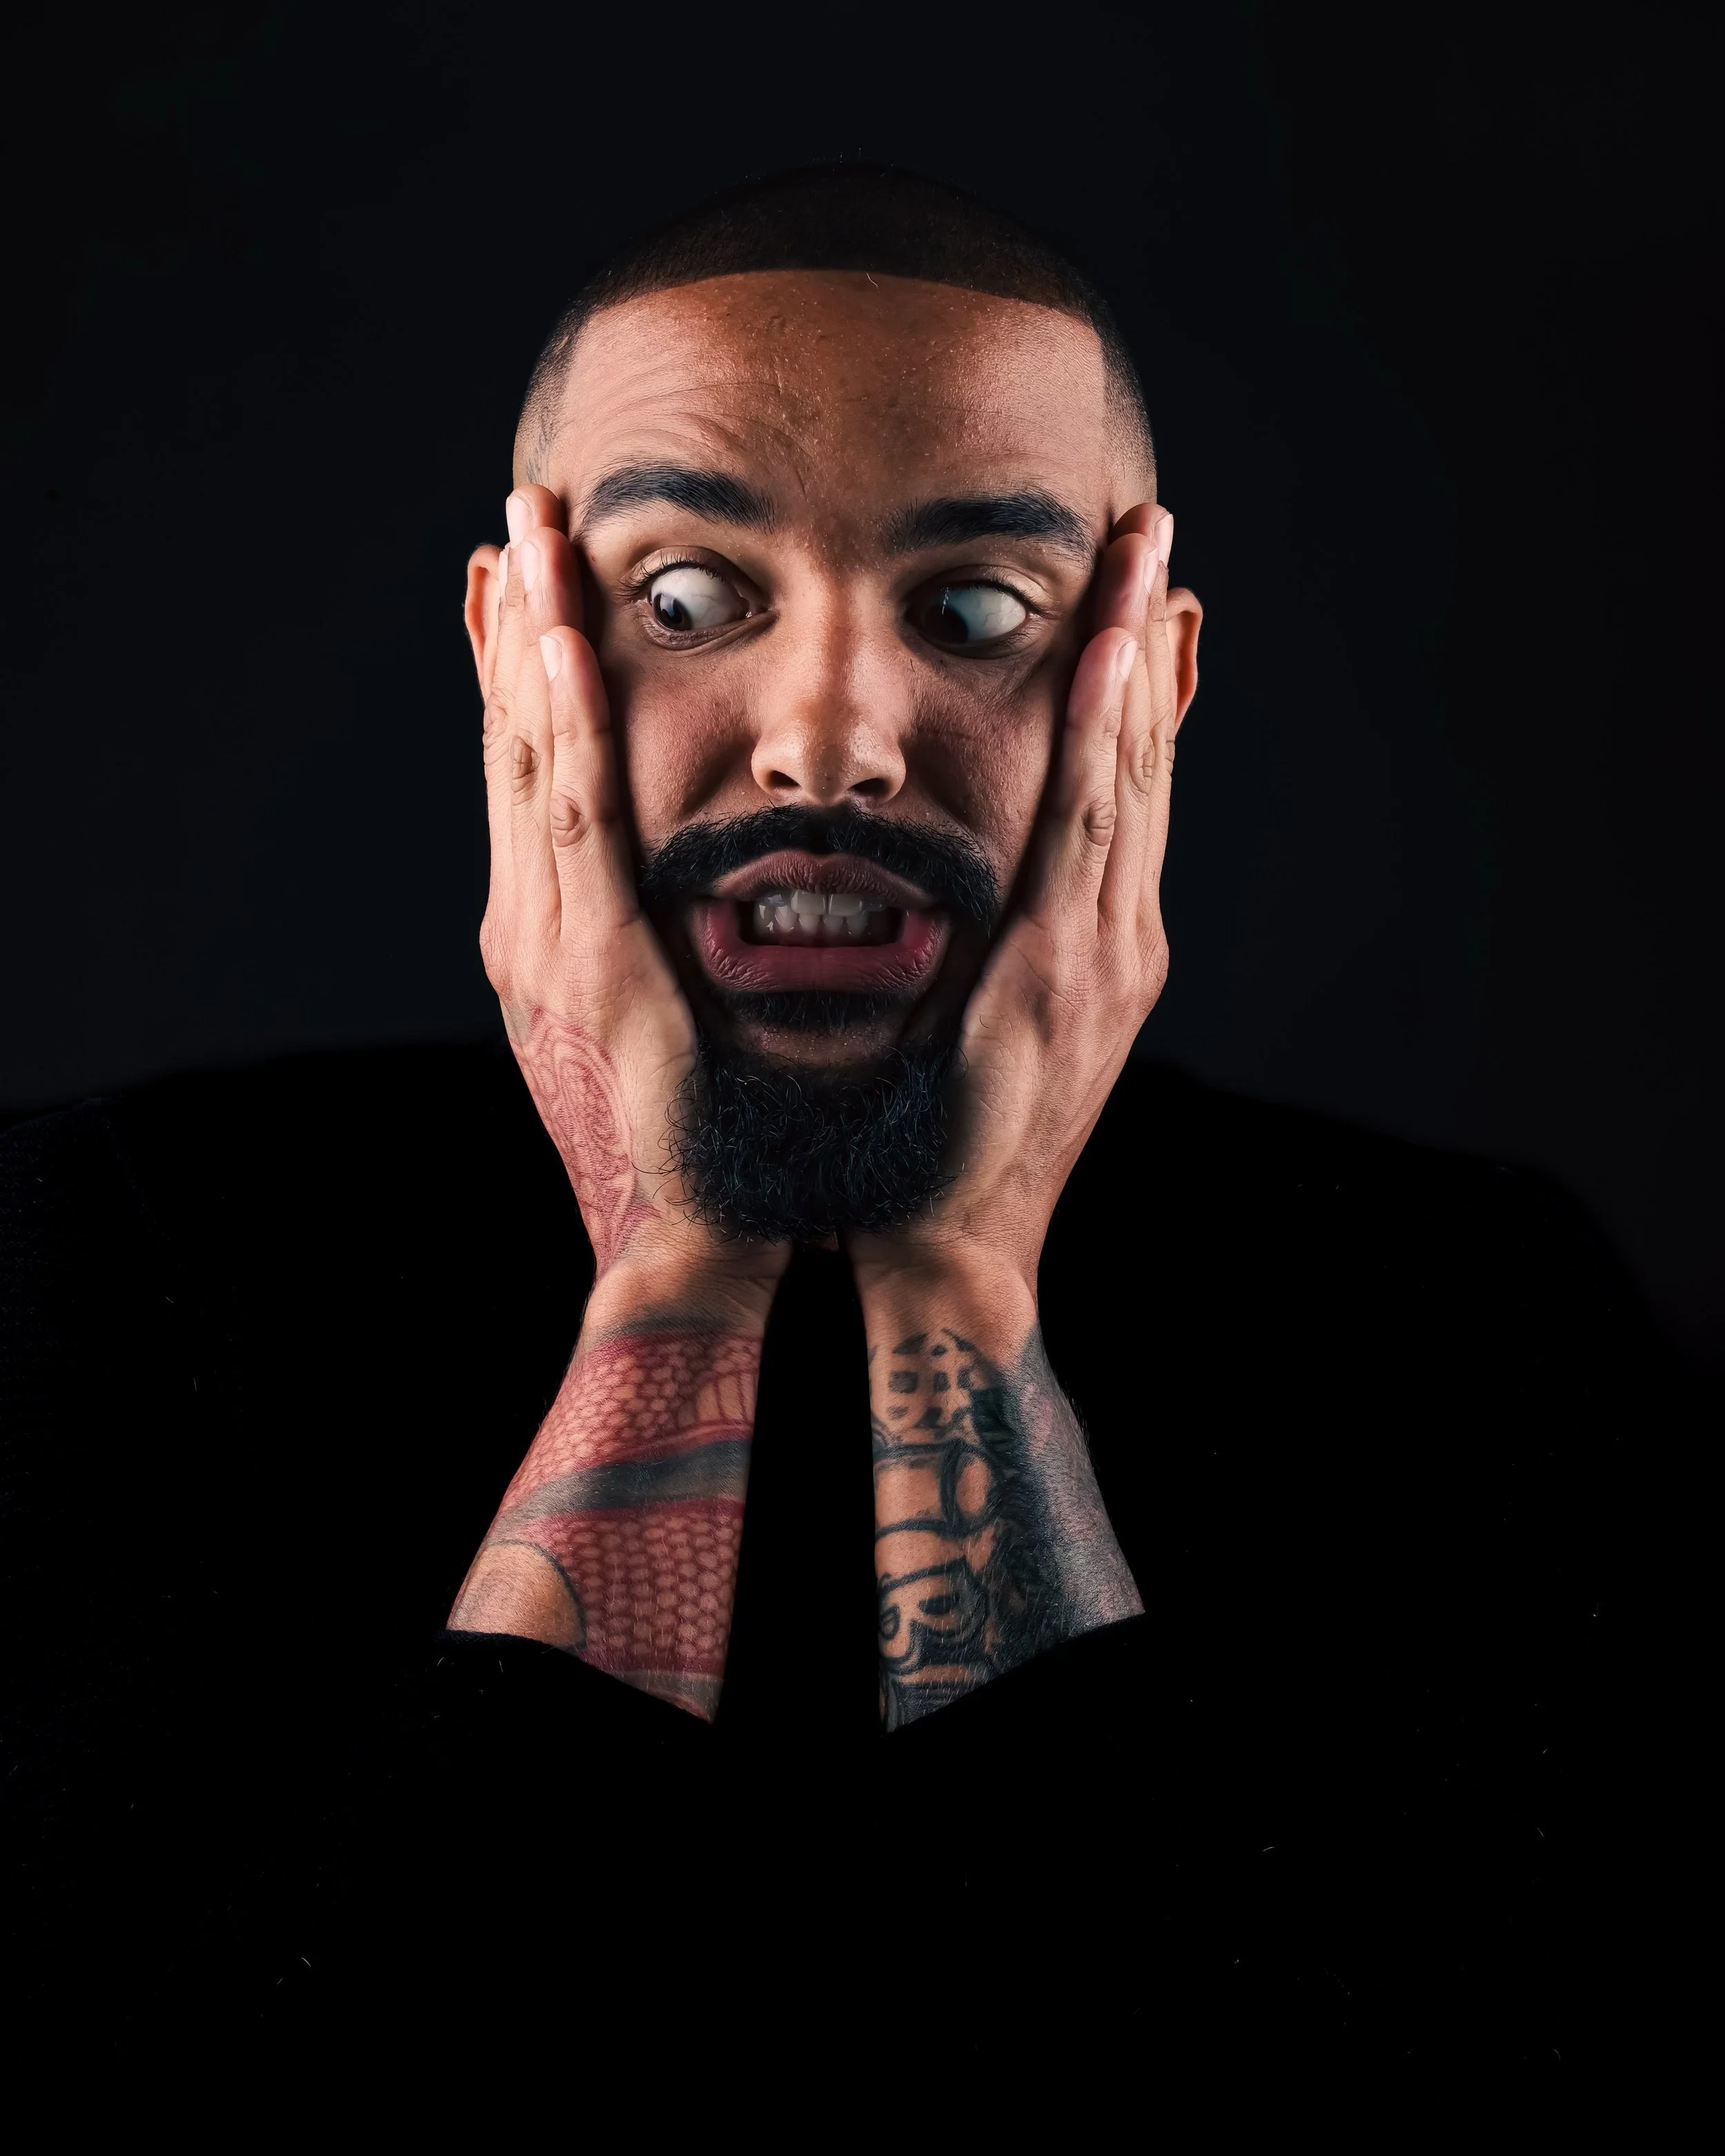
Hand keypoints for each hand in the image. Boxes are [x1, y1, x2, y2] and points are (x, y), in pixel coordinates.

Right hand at [468, 487, 787, 1316]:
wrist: (694, 1235)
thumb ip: (663, 946)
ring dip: (529, 645)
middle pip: (521, 746)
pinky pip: (580, 823)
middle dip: (514, 629)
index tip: (525, 581)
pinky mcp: (594, 963)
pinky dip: (564, 729)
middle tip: (517, 519)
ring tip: (526, 537)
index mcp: (561, 933)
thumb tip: (680, 885)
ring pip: (537, 762)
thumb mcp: (673, 1026)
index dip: (526, 674)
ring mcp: (555, 940)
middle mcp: (539, 923)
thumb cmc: (702, 1139)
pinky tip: (562, 647)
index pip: (541, 774)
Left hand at [849, 504, 1198, 1302]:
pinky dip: (1106, 738)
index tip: (1143, 603)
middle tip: (1155, 537)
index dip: (1134, 694)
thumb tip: (976, 891)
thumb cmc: (944, 1148)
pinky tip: (1108, 654)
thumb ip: (987, 952)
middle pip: (1137, 763)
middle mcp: (1116, 935)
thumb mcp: (973, 1036)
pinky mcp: (1068, 970)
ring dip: (1136, 659)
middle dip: (1148, 645)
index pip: (1116, 793)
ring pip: (1126, 776)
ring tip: (1146, 554)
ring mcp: (1104, 952)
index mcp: (1091, 945)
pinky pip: (1084, 828)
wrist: (947, 1243)